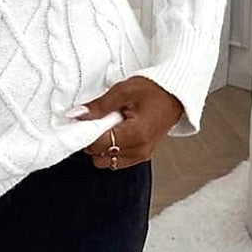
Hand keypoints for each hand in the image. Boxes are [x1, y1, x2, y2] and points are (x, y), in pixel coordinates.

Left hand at [67, 76, 183, 168]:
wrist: (175, 93)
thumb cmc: (154, 89)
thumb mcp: (123, 91)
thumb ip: (99, 106)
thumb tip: (76, 115)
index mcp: (136, 134)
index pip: (98, 145)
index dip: (86, 133)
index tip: (83, 121)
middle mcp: (139, 150)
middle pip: (100, 157)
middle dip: (93, 141)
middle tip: (98, 121)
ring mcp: (142, 155)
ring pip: (107, 162)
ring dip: (102, 146)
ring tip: (109, 125)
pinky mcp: (142, 155)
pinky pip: (117, 160)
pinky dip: (111, 149)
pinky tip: (116, 131)